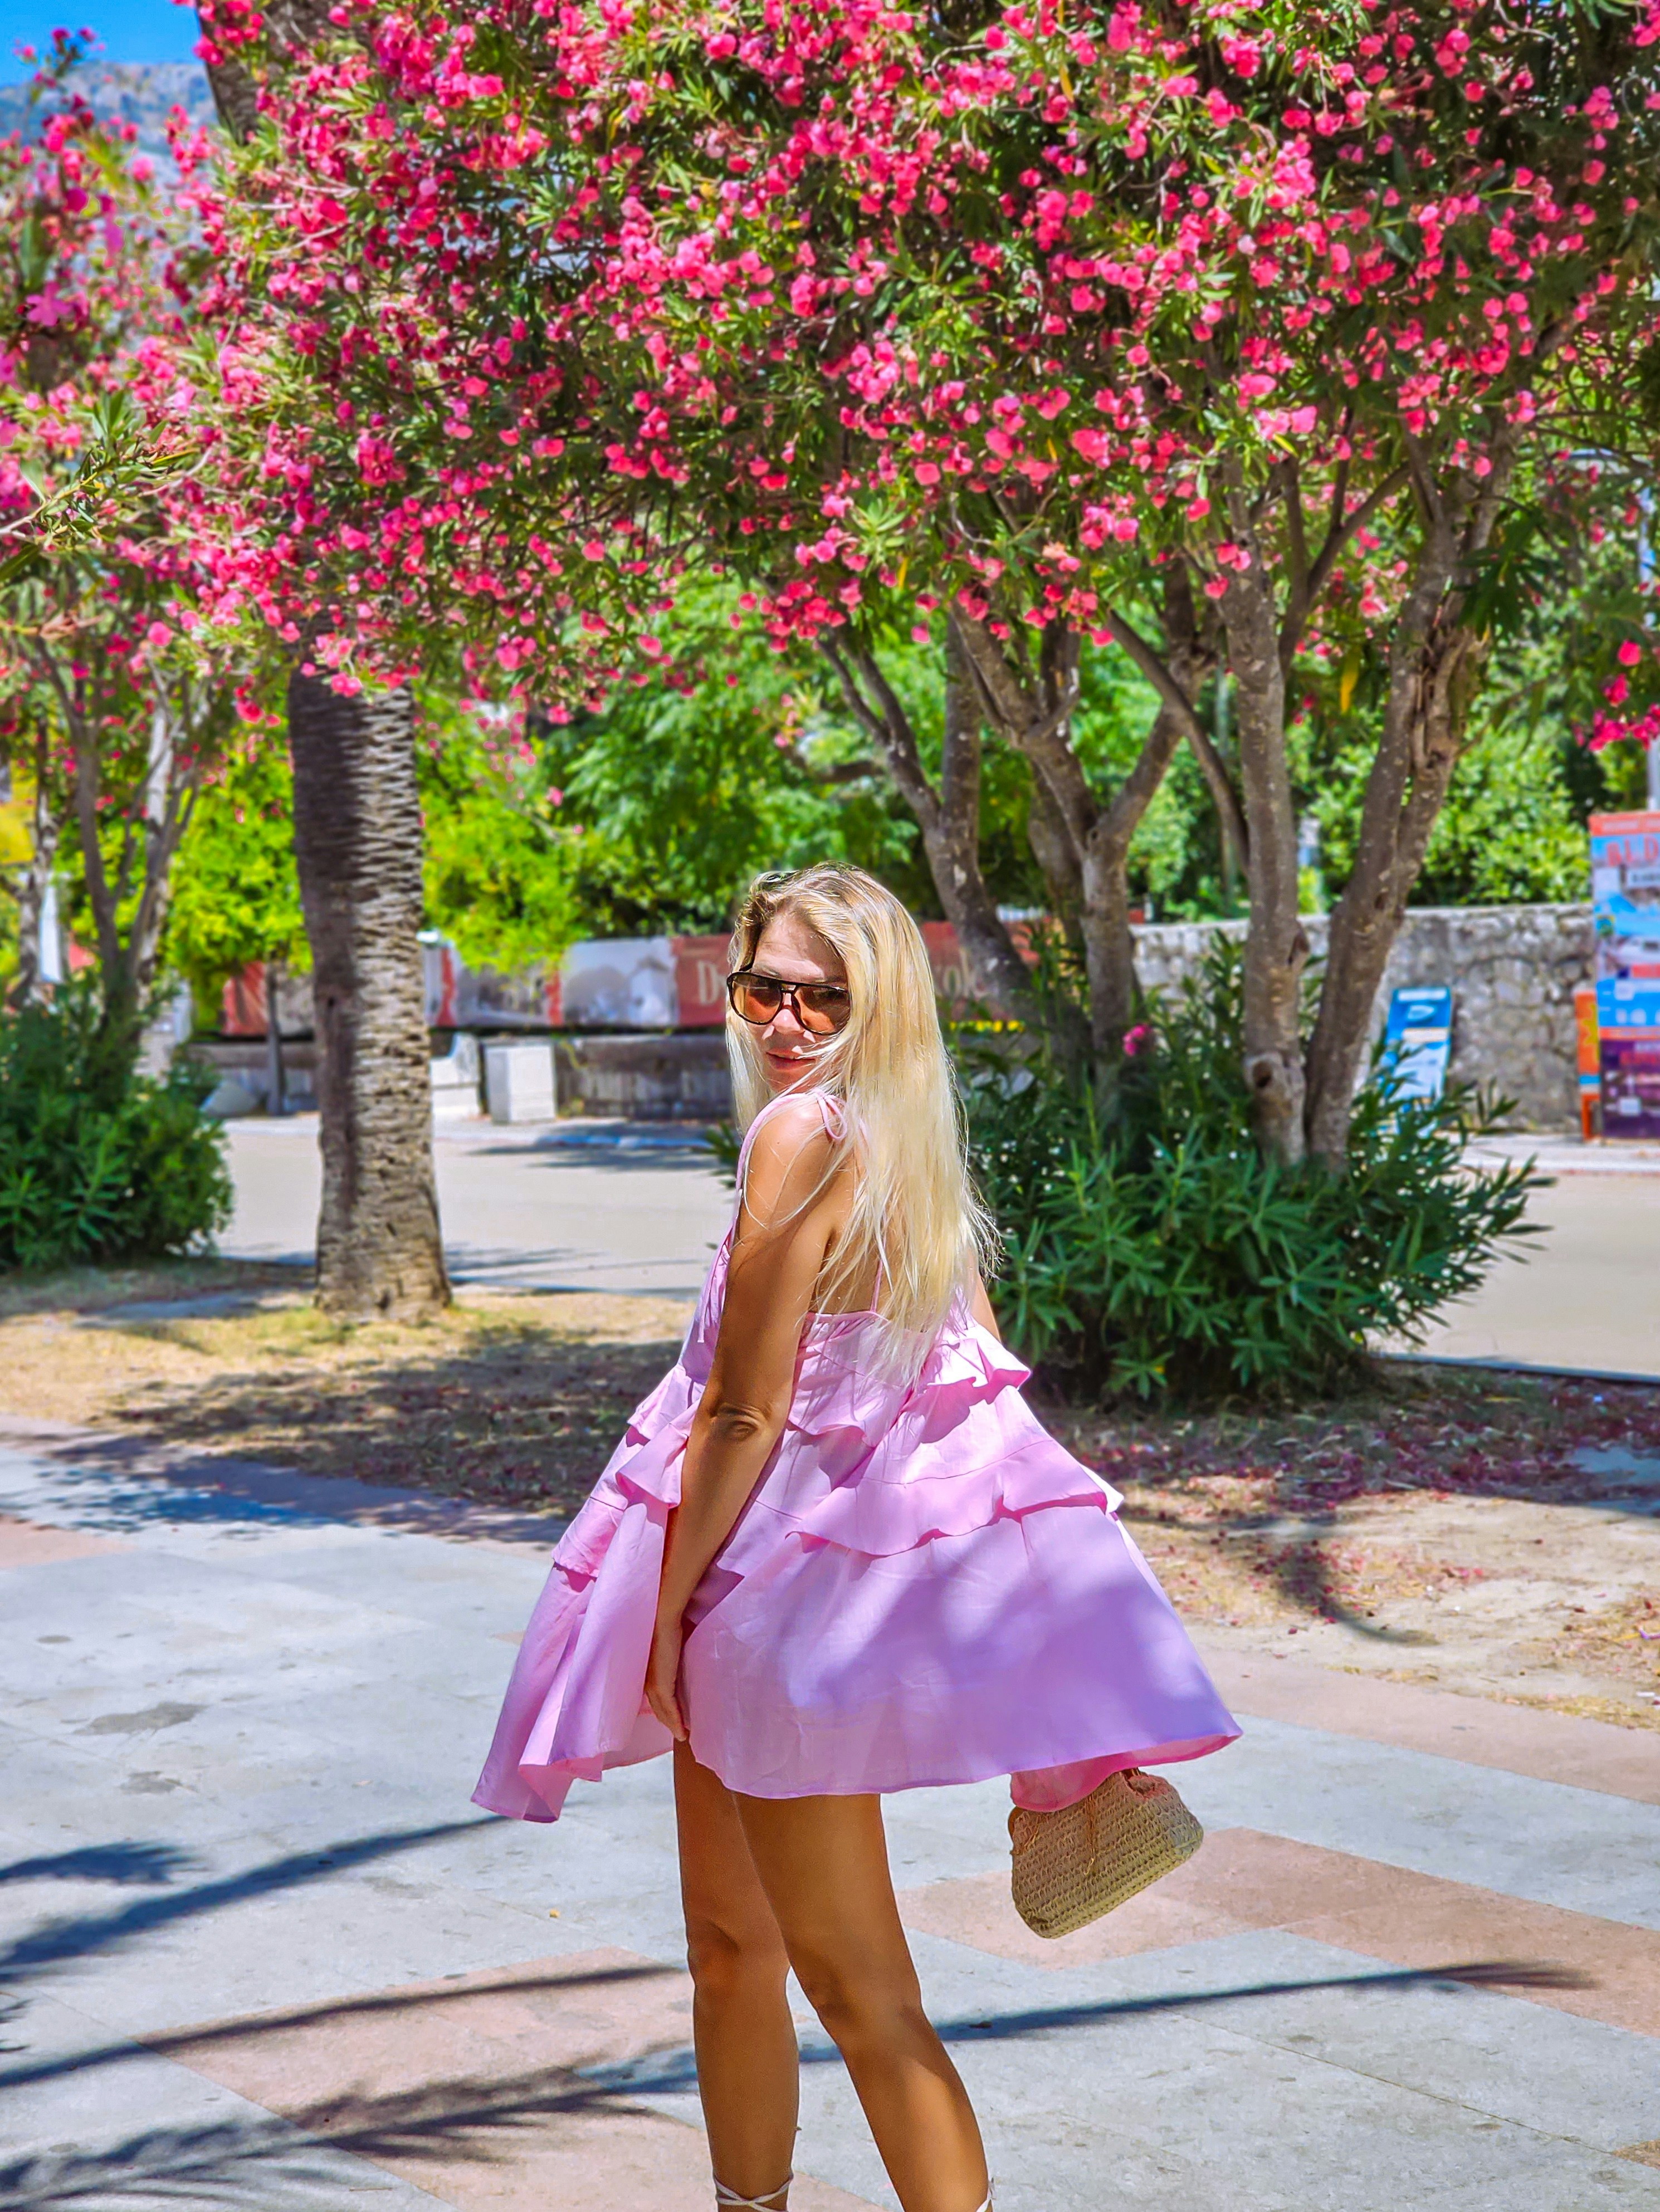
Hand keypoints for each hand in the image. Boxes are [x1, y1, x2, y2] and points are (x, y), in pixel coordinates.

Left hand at [646, 1609, 687, 1741]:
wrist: (662, 1618)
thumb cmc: (668, 1626)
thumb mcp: (672, 1647)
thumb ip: (675, 1657)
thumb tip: (685, 1659)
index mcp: (648, 1673)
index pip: (655, 1697)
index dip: (665, 1710)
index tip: (675, 1719)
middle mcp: (647, 1681)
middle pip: (658, 1708)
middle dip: (668, 1721)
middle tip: (681, 1732)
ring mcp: (653, 1684)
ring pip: (663, 1711)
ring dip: (673, 1725)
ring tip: (684, 1735)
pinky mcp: (661, 1685)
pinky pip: (670, 1708)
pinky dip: (676, 1721)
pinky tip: (683, 1731)